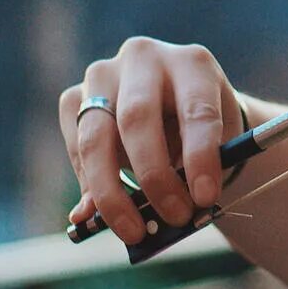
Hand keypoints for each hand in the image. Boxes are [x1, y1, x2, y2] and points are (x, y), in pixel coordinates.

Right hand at [58, 38, 244, 244]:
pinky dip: (88, 183)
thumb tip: (146, 217)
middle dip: (154, 176)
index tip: (206, 198)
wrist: (175, 109)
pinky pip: (74, 144)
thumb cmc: (201, 132)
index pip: (196, 110)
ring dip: (111, 191)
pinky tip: (100, 211)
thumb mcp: (213, 145)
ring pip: (96, 136)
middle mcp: (144, 58)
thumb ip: (190, 174)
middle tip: (174, 217)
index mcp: (192, 63)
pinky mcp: (75, 96)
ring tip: (133, 230)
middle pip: (137, 118)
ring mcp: (103, 74)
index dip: (201, 156)